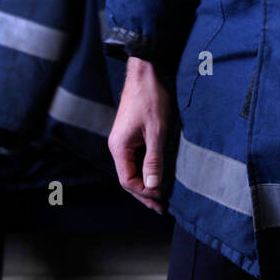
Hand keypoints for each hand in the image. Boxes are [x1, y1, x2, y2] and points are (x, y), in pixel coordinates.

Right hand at [108, 56, 172, 213]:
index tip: (162, 199)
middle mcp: (118, 146)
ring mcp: (123, 140)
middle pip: (129, 178)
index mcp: (119, 147)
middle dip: (145, 193)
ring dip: (146, 182)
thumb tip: (153, 186)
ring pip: (133, 168)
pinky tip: (157, 174)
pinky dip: (147, 169)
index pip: (128, 181)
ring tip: (161, 196)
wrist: (146, 72)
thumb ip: (154, 160)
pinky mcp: (131, 134)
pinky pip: (136, 158)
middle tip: (162, 206)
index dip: (145, 193)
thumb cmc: (150, 98)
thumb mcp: (157, 131)